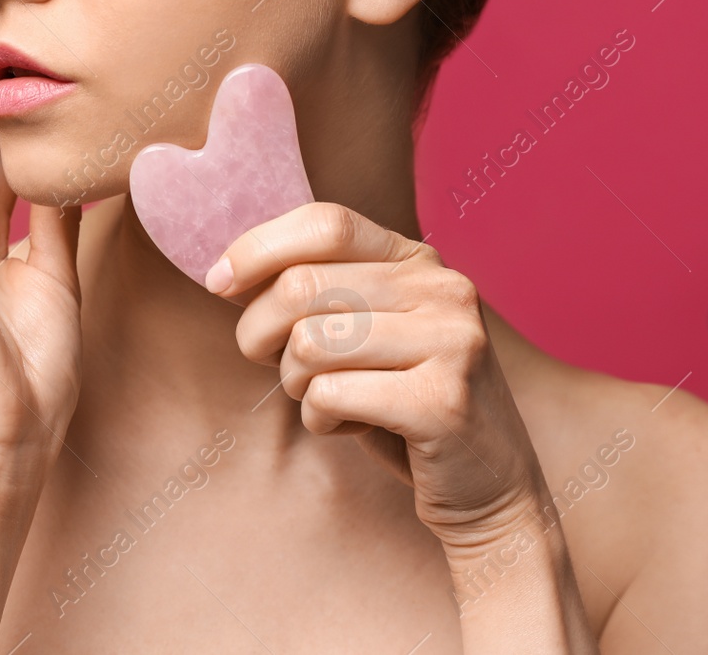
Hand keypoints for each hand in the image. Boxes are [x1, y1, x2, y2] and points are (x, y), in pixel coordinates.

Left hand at [207, 203, 548, 552]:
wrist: (488, 487)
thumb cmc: (402, 404)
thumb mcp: (364, 331)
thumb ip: (315, 293)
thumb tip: (227, 273)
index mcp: (419, 260)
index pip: (326, 222)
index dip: (258, 247)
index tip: (219, 282)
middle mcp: (442, 288)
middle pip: (302, 285)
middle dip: (259, 332)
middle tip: (273, 366)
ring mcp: (451, 341)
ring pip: (309, 343)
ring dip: (294, 383)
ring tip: (326, 399)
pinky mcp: (443, 401)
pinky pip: (330, 395)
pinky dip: (319, 419)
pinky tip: (349, 426)